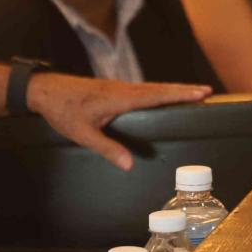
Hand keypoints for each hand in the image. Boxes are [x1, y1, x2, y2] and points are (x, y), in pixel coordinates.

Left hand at [28, 73, 212, 169]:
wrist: (44, 89)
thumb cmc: (62, 109)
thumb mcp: (82, 133)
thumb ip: (107, 148)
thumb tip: (129, 165)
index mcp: (119, 98)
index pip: (156, 95)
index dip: (179, 94)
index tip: (201, 92)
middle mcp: (122, 89)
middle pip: (160, 88)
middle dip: (184, 90)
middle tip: (207, 91)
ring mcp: (118, 87)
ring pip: (152, 87)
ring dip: (173, 89)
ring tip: (192, 93)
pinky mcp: (113, 89)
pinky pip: (142, 89)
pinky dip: (158, 91)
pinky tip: (162, 96)